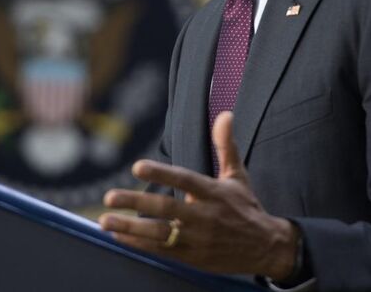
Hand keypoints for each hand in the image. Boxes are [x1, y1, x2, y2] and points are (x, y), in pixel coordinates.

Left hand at [99, 112, 297, 279]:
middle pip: (166, 209)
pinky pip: (162, 250)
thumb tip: (226, 114)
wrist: (265, 248)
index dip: (161, 174)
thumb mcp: (237, 176)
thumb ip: (226, 145)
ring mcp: (197, 239)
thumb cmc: (246, 207)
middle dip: (136, 203)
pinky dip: (139, 244)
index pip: (184, 180)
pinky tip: (119, 236)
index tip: (137, 167)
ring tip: (105, 220)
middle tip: (109, 197)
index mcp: (214, 193)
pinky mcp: (193, 257)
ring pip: (159, 233)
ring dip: (130, 227)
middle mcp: (205, 216)